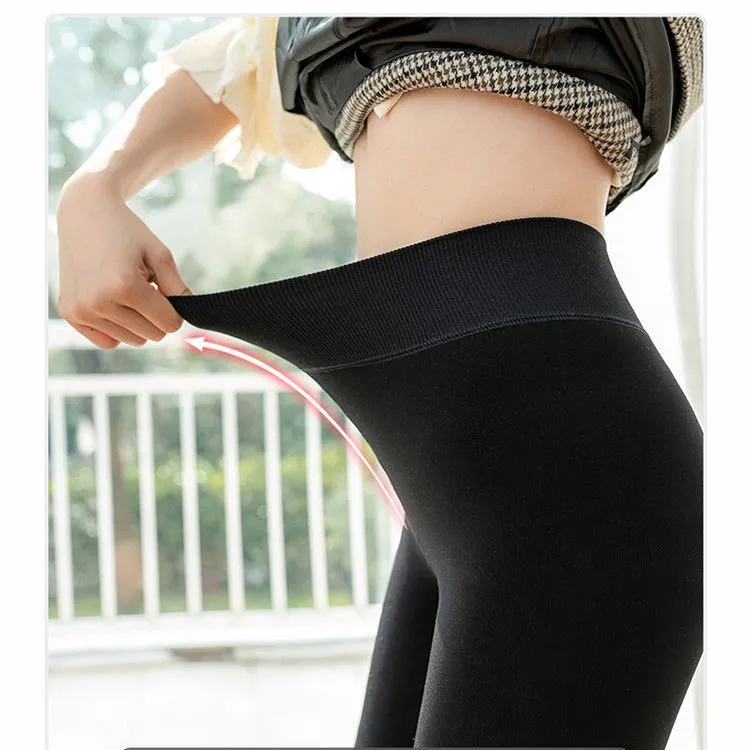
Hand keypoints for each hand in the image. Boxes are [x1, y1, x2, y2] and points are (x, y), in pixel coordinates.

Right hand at [56, 171, 191, 349]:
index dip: (174, 310)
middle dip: (156, 316)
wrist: (85, 215)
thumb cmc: (127, 233)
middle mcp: (99, 302)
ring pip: (131, 341)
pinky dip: (117, 329)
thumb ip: (178, 288)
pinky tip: (112, 303)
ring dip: (136, 322)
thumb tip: (188, 315)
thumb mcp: (160, 254)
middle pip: (152, 335)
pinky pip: (108, 342)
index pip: (169, 324)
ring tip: (125, 290)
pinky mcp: (70, 314)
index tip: (165, 291)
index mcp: (125, 286)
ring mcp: (81, 310)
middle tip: (144, 287)